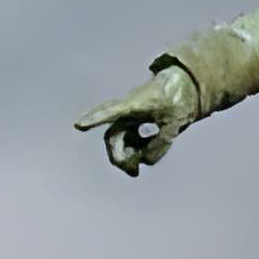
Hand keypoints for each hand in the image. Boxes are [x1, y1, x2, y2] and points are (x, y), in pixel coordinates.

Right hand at [74, 63, 199, 176]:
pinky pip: (125, 142)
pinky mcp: (130, 123)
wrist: (179, 86)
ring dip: (126, 156)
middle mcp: (126, 110)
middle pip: (112, 136)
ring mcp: (126, 117)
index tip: (79, 125)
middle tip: (133, 172)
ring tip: (137, 169)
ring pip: (117, 141)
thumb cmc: (176, 99)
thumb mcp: (176, 121)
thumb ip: (162, 142)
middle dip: (118, 156)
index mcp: (136, 103)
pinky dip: (133, 152)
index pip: (113, 111)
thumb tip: (144, 161)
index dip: (96, 118)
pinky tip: (143, 157)